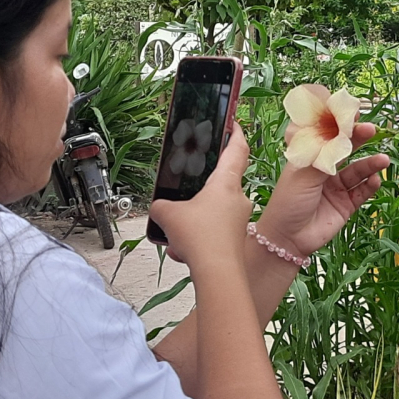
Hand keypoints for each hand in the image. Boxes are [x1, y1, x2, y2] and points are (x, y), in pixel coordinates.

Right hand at [150, 123, 252, 270]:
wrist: (217, 275)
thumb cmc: (202, 239)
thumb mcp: (168, 215)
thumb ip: (161, 206)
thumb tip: (160, 208)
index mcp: (226, 183)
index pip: (237, 149)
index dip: (235, 133)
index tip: (234, 124)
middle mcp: (238, 199)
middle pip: (222, 183)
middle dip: (202, 187)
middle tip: (188, 188)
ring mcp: (238, 221)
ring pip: (214, 211)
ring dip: (195, 218)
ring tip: (177, 231)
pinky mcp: (235, 240)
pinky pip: (212, 233)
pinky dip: (196, 239)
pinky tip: (182, 250)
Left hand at [256, 122, 389, 257]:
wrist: (287, 238)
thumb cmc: (288, 202)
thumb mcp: (303, 174)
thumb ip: (325, 156)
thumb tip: (342, 135)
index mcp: (310, 158)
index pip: (328, 136)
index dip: (340, 125)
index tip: (353, 114)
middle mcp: (325, 170)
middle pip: (346, 150)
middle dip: (358, 139)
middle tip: (372, 130)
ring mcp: (336, 188)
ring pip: (358, 171)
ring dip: (370, 165)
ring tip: (383, 160)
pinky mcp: (346, 205)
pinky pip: (362, 192)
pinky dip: (370, 185)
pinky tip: (375, 180)